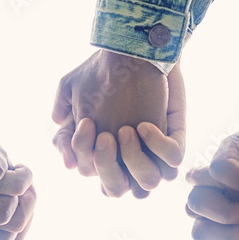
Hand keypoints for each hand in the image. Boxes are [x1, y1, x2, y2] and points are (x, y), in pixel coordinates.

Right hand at [53, 51, 185, 196]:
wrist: (133, 49)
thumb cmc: (101, 75)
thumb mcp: (71, 97)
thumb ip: (64, 131)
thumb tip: (69, 165)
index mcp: (107, 159)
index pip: (94, 177)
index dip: (86, 158)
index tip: (84, 125)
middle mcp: (131, 162)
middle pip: (117, 189)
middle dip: (107, 165)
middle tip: (104, 135)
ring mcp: (154, 153)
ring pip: (148, 183)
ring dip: (134, 160)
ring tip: (126, 130)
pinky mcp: (175, 139)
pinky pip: (173, 161)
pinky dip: (159, 147)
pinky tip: (145, 126)